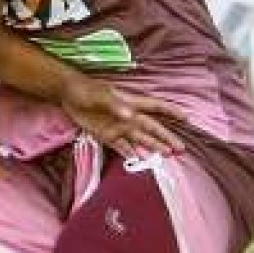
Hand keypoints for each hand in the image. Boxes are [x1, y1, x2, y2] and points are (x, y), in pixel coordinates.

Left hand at [61, 75, 187, 159]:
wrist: (67, 95)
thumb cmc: (86, 91)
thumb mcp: (100, 96)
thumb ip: (115, 105)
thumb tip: (130, 116)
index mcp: (131, 104)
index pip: (155, 107)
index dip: (171, 111)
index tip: (186, 119)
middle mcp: (128, 117)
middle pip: (152, 128)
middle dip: (166, 138)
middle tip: (180, 149)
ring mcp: (119, 128)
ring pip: (140, 140)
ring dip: (152, 148)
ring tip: (166, 157)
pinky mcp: (107, 136)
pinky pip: (122, 147)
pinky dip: (131, 155)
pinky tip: (140, 161)